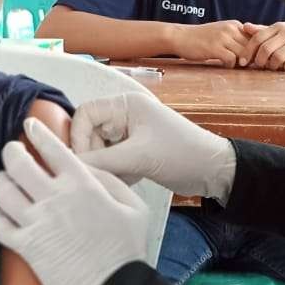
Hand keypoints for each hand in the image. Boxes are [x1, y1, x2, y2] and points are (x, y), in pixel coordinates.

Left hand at [0, 120, 149, 284]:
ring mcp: (37, 222)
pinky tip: (1, 217)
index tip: (28, 126)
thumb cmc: (128, 250)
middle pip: (17, 162)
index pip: (52, 147)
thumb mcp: (133, 205)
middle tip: (11, 153)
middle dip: (10, 152)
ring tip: (4, 183)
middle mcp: (56, 197)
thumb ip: (109, 180)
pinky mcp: (26, 247)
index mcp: (83, 183)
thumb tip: (85, 168)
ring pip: (1, 190)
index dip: (37, 132)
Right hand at [70, 92, 237, 200]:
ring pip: (99, 150)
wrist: (212, 171)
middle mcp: (125, 115)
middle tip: (100, 174)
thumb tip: (72, 166)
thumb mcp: (139, 157)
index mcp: (127, 104)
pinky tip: (131, 179)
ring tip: (120, 178)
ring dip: (105, 167)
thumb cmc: (182, 154)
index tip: (83, 160)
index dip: (78, 136)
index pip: (85, 113)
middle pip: (89, 133)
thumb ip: (102, 161)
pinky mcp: (135, 151)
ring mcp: (130, 134)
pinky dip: (115, 173)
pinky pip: (112, 161)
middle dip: (93, 155)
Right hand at [168, 20, 249, 65]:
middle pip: (252, 46)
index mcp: (234, 25)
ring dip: (242, 63)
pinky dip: (231, 65)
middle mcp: (231, 28)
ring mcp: (223, 37)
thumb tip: (253, 53)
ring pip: (244, 53)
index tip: (255, 59)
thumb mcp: (221, 33)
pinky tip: (224, 66)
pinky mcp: (214, 47)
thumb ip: (236, 39)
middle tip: (249, 67)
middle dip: (253, 58)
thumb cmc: (201, 38)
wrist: (180, 36)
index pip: (255, 37)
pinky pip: (232, 59)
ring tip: (236, 67)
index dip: (258, 49)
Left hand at [241, 22, 284, 70]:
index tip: (243, 62)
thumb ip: (263, 30)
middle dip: (259, 61)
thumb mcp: (281, 31)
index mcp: (279, 27)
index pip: (258, 37)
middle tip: (259, 67)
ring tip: (273, 68)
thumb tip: (244, 27)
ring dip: (272, 66)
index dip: (248, 51)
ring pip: (277, 57)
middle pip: (266, 49)